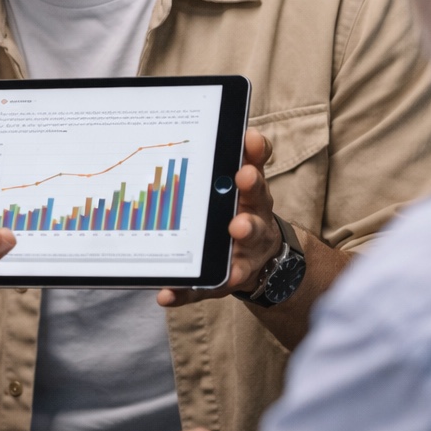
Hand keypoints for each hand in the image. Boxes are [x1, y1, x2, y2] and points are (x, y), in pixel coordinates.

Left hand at [157, 129, 281, 307]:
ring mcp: (248, 246)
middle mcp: (254, 213)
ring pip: (248, 235)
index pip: (255, 163)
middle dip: (250, 186)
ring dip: (243, 230)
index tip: (248, 138)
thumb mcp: (243, 189)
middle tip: (242, 178)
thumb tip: (238, 136)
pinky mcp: (232, 276)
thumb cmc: (238, 213)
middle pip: (256, 196)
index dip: (254, 150)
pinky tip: (167, 295)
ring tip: (237, 228)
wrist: (262, 259)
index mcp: (248, 190)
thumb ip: (244, 160)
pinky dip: (187, 291)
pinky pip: (209, 283)